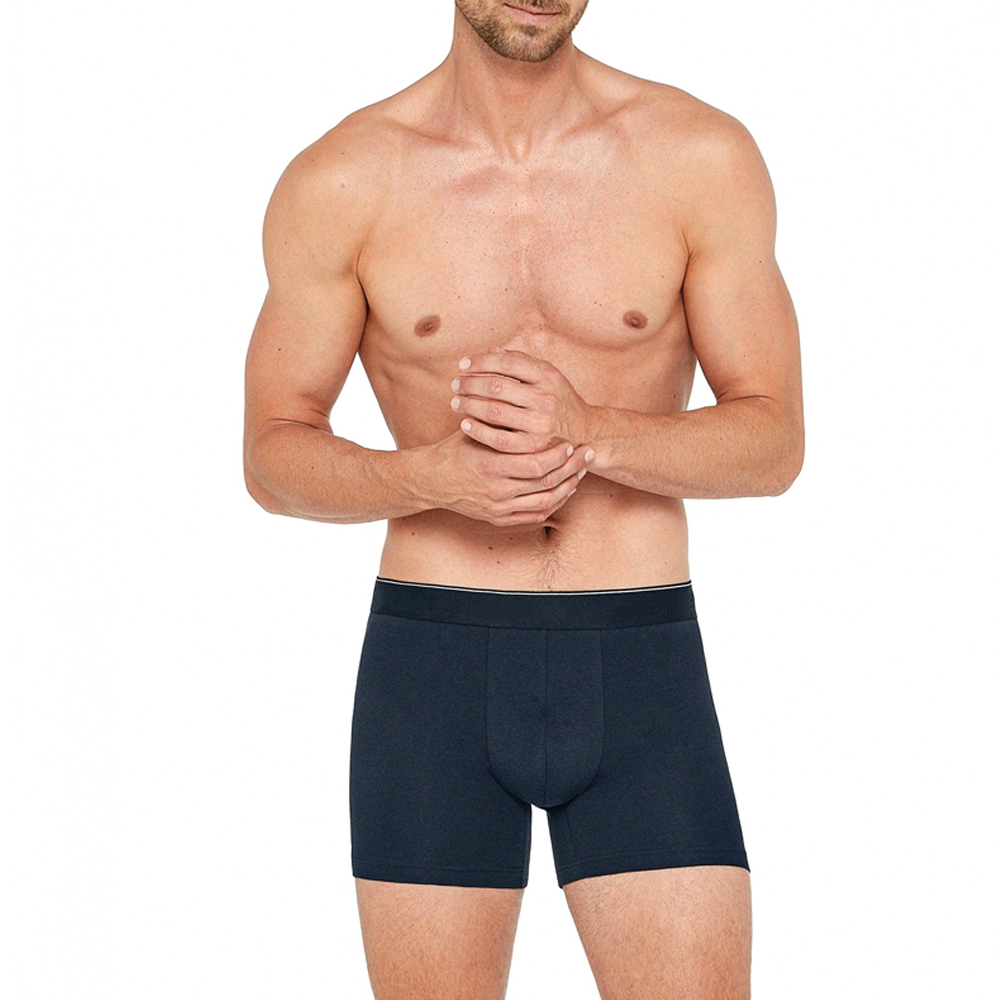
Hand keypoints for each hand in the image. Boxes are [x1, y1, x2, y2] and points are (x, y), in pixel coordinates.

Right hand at [425, 427, 593, 526]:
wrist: (430, 480)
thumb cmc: (454, 450)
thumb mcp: (475, 431)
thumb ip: (501, 422)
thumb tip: (530, 402)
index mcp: (491, 466)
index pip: (536, 464)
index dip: (558, 455)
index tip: (572, 443)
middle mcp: (497, 491)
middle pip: (546, 483)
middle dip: (571, 469)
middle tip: (586, 455)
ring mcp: (499, 508)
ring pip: (545, 501)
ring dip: (567, 486)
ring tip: (580, 472)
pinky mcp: (499, 518)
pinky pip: (535, 515)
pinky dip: (553, 503)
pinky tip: (564, 491)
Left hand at [450, 348, 593, 453]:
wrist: (585, 434)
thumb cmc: (558, 401)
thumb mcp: (548, 377)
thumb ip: (521, 363)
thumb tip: (490, 351)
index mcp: (548, 376)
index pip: (506, 362)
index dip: (480, 362)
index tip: (463, 365)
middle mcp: (546, 398)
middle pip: (496, 386)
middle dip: (470, 384)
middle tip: (455, 384)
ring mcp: (541, 424)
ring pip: (494, 412)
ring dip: (469, 405)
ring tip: (455, 402)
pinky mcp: (534, 447)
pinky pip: (498, 439)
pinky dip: (478, 430)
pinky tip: (465, 424)